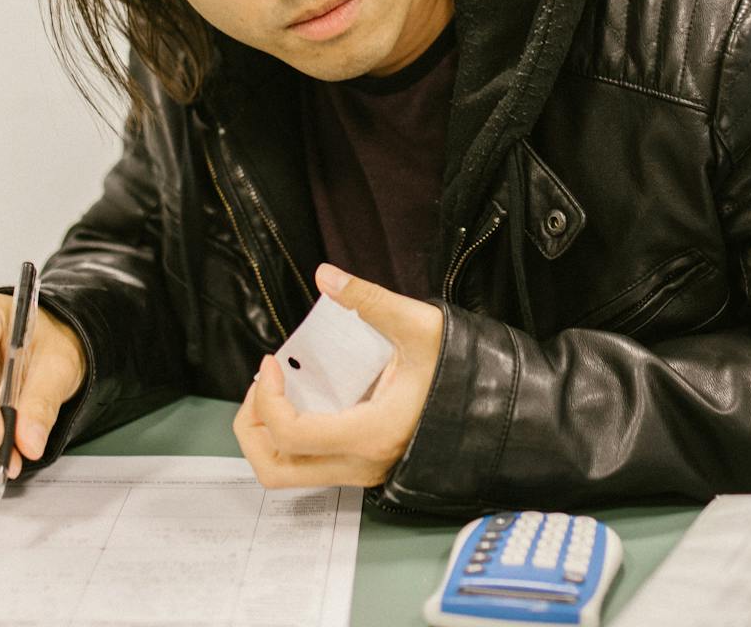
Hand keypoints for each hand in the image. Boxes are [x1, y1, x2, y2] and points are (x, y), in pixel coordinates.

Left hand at [233, 263, 442, 488]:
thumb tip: (325, 275)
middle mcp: (362, 464)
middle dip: (251, 426)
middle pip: (275, 470)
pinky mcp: (365, 468)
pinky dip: (289, 438)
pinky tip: (302, 399)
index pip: (291, 433)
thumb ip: (369, 301)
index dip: (266, 398)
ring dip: (266, 436)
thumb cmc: (463, 370)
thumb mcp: (420, 327)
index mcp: (371, 434)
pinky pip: (310, 465)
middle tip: (261, 384)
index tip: (270, 361)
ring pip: (289, 475)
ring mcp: (363, 472)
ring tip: (273, 392)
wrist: (499, 407)